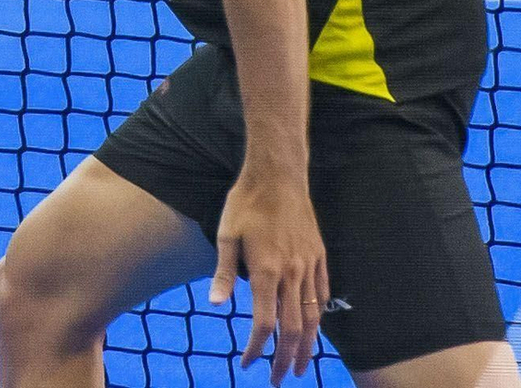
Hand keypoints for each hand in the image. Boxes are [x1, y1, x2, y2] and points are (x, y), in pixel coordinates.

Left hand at [209, 164, 328, 382]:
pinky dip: (320, 317)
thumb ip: (224, 273)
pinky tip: (315, 328)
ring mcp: (309, 265)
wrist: (278, 173)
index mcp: (267, 271)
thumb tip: (216, 306)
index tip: (248, 364)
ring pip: (313, 317)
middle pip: (292, 329)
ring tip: (299, 366)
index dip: (257, 349)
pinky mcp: (319, 255)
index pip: (264, 324)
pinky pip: (323, 294)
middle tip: (278, 379)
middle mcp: (292, 274)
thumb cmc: (247, 201)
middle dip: (285, 359)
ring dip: (307, 347)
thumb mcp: (227, 234)